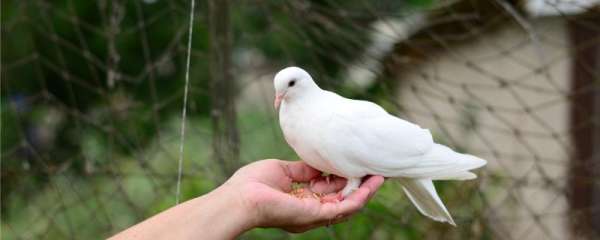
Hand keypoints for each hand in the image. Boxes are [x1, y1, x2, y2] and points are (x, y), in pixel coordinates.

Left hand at [222, 159, 384, 232]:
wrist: (241, 198)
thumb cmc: (253, 184)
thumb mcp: (283, 170)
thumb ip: (304, 169)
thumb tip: (320, 164)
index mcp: (301, 200)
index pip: (329, 191)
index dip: (343, 178)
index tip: (355, 163)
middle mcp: (311, 211)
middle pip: (342, 199)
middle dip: (360, 185)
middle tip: (375, 169)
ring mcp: (314, 215)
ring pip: (348, 205)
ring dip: (366, 191)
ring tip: (381, 176)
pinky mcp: (316, 215)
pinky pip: (345, 208)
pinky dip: (360, 196)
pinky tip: (372, 184)